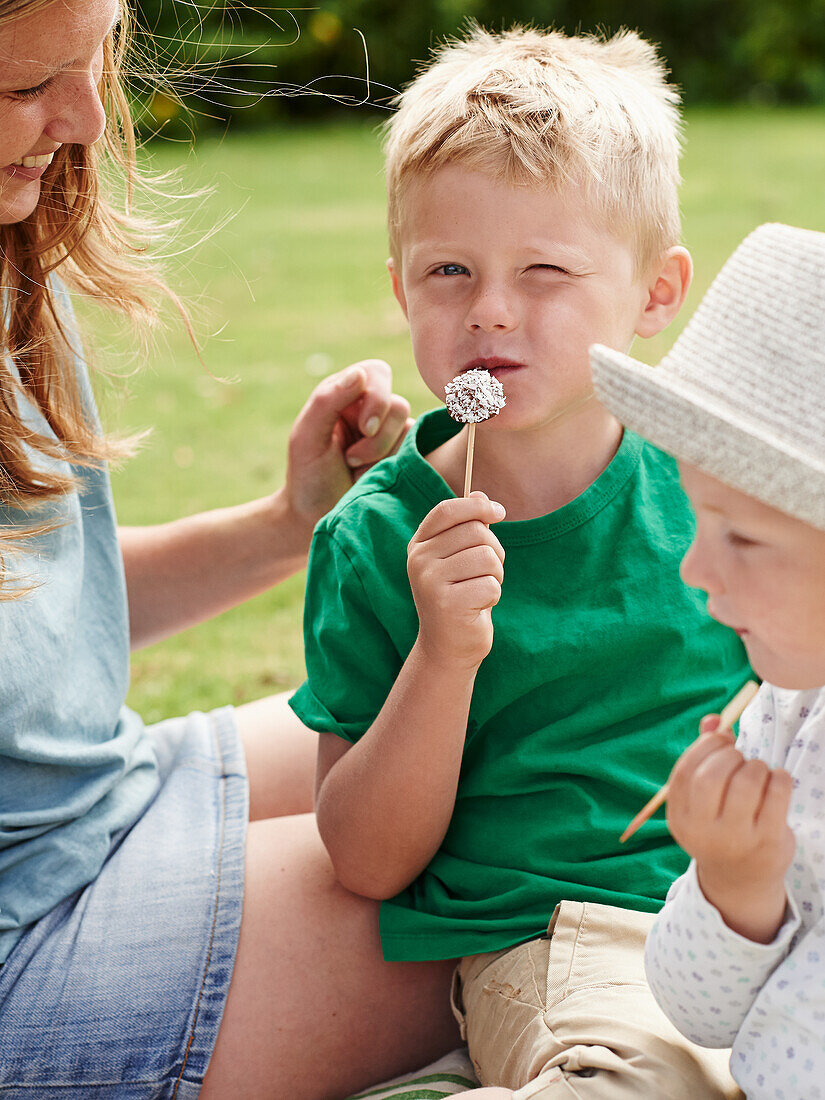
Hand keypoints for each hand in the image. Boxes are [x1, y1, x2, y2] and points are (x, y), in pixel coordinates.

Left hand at [285, 359, 410, 528]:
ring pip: (409, 429)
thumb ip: (328, 400)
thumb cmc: (307, 476)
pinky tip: (375, 478)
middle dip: (378, 436)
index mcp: (345, 395)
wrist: (317, 519)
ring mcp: (389, 434)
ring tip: (357, 472)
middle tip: (352, 460)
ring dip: (383, 454)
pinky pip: (417, 451)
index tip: (363, 428)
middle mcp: (370, 410)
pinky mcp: (403, 457)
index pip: (376, 374)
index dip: (377, 398)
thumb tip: (360, 374)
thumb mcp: (307, 437)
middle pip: (396, 405)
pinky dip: (396, 466)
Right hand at [407, 493, 505, 670]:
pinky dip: (493, 596)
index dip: (477, 506)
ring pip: (487, 557)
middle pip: (475, 531)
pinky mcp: (448, 604)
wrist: (448, 647)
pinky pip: (491, 585)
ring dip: (496, 575)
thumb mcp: (459, 559)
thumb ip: (467, 527)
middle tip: (487, 573)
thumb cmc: (459, 597)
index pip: (447, 510)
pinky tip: (478, 608)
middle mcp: (419, 561)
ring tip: (481, 591)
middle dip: (493, 550)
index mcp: (419, 546)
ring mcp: (430, 582)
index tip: (498, 512)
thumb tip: (480, 494)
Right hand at [666, 717, 794, 942]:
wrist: (740, 881)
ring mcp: (737, 839)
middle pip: (712, 777)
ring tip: (758, 772)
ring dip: (756, 765)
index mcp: (680, 818)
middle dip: (730, 756)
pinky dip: (780, 777)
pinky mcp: (769, 842)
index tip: (722, 740)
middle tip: (740, 758)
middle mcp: (704, 832)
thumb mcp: (701, 800)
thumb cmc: (719, 826)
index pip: (685, 772)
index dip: (705, 746)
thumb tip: (714, 720)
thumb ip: (703, 757)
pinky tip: (776, 781)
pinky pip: (777, 792)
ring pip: (747, 782)